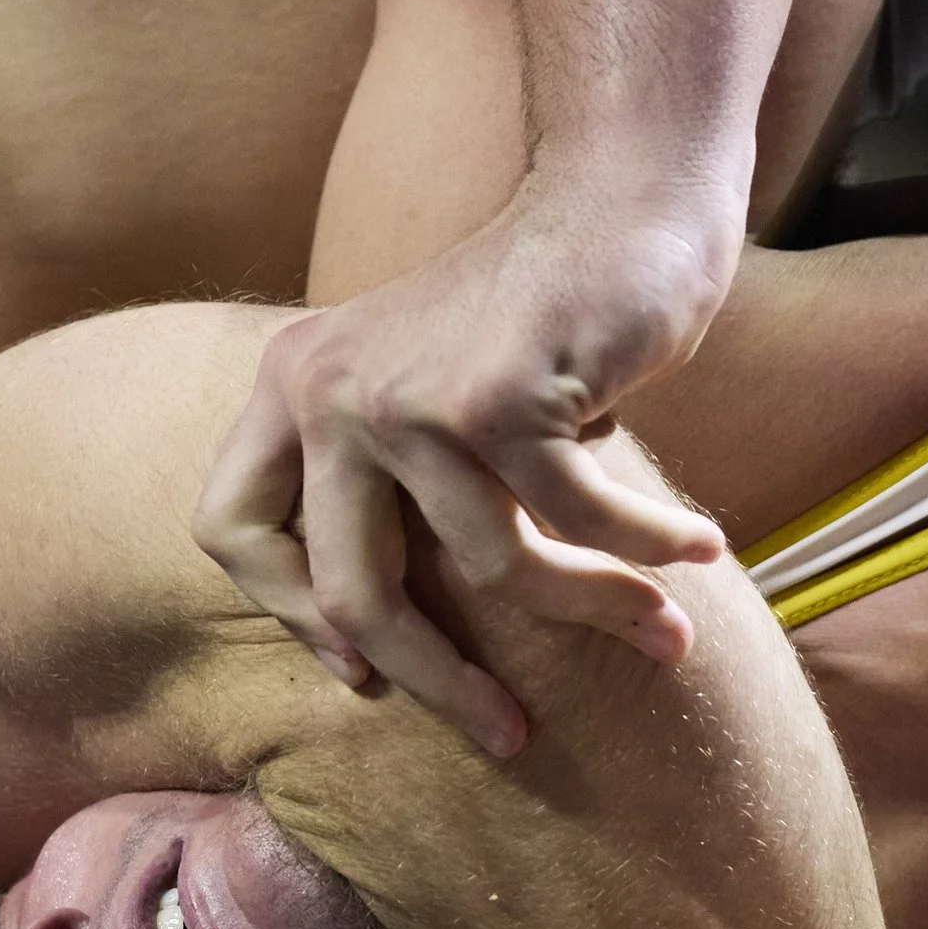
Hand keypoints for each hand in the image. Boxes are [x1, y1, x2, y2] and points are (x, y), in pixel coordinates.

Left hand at [195, 185, 737, 755]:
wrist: (621, 194)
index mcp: (289, 388)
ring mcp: (404, 396)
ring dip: (594, 609)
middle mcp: (325, 390)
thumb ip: (386, 488)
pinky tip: (694, 555)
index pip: (233, 532)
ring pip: (491, 570)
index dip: (291, 613)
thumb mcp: (424, 397)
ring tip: (663, 630)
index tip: (363, 670)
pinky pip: (573, 523)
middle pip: (351, 592)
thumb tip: (371, 651)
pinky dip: (642, 551)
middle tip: (505, 734)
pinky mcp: (493, 400)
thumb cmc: (535, 318)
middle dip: (439, 682)